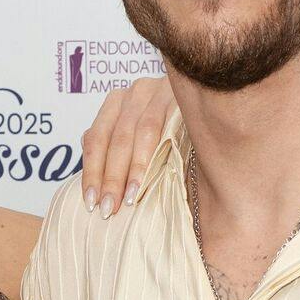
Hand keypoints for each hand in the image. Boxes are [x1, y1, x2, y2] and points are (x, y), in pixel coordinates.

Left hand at [80, 75, 173, 218]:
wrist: (211, 104)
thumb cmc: (170, 129)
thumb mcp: (136, 133)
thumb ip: (112, 142)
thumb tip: (88, 159)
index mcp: (117, 101)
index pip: (96, 138)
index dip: (91, 172)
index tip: (91, 202)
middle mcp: (135, 92)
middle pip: (116, 139)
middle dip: (110, 177)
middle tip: (108, 208)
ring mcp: (159, 90)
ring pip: (139, 134)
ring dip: (132, 170)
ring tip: (129, 199)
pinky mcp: (180, 97)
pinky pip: (163, 128)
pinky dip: (153, 155)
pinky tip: (150, 177)